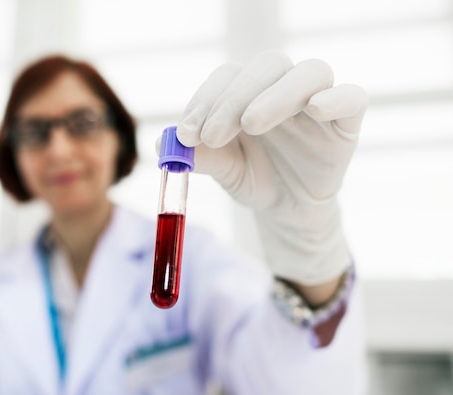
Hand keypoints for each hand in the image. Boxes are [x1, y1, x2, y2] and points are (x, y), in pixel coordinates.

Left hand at [176, 50, 367, 283]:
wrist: (286, 210)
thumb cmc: (253, 177)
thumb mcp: (222, 168)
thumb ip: (199, 154)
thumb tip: (162, 143)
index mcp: (249, 91)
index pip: (228, 76)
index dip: (205, 100)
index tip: (187, 134)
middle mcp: (282, 88)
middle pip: (267, 66)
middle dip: (233, 98)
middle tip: (212, 135)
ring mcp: (318, 101)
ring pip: (308, 73)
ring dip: (276, 94)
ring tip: (251, 124)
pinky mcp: (347, 122)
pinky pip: (352, 97)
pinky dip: (336, 98)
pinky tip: (315, 110)